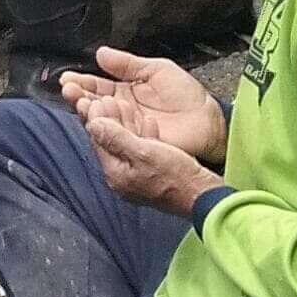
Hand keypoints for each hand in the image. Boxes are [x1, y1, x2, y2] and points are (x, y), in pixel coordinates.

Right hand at [61, 43, 227, 165]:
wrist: (207, 121)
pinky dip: (104, 126)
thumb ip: (127, 63)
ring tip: (79, 100)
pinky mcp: (132, 143)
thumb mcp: (156, 70)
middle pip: (92, 103)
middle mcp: (120, 111)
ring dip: (86, 110)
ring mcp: (125, 128)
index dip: (81, 82)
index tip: (68, 78)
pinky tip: (97, 117)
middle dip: (77, 95)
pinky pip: (114, 136)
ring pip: (99, 119)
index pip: (96, 86)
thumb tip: (100, 53)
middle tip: (68, 89)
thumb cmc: (187, 95)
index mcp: (124, 92)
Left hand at [83, 99, 225, 216]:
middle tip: (108, 99)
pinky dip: (143, 134)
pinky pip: (142, 151)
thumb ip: (116, 138)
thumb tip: (92, 123)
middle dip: (109, 120)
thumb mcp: (144, 152)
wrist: (204, 197)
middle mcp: (123, 178)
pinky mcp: (154, 175)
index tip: (98, 100)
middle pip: (111, 143)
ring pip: (126, 145)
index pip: (99, 142)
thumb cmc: (177, 178)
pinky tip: (149, 122)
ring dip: (126, 124)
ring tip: (125, 105)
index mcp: (116, 174)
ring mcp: (138, 178)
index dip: (97, 119)